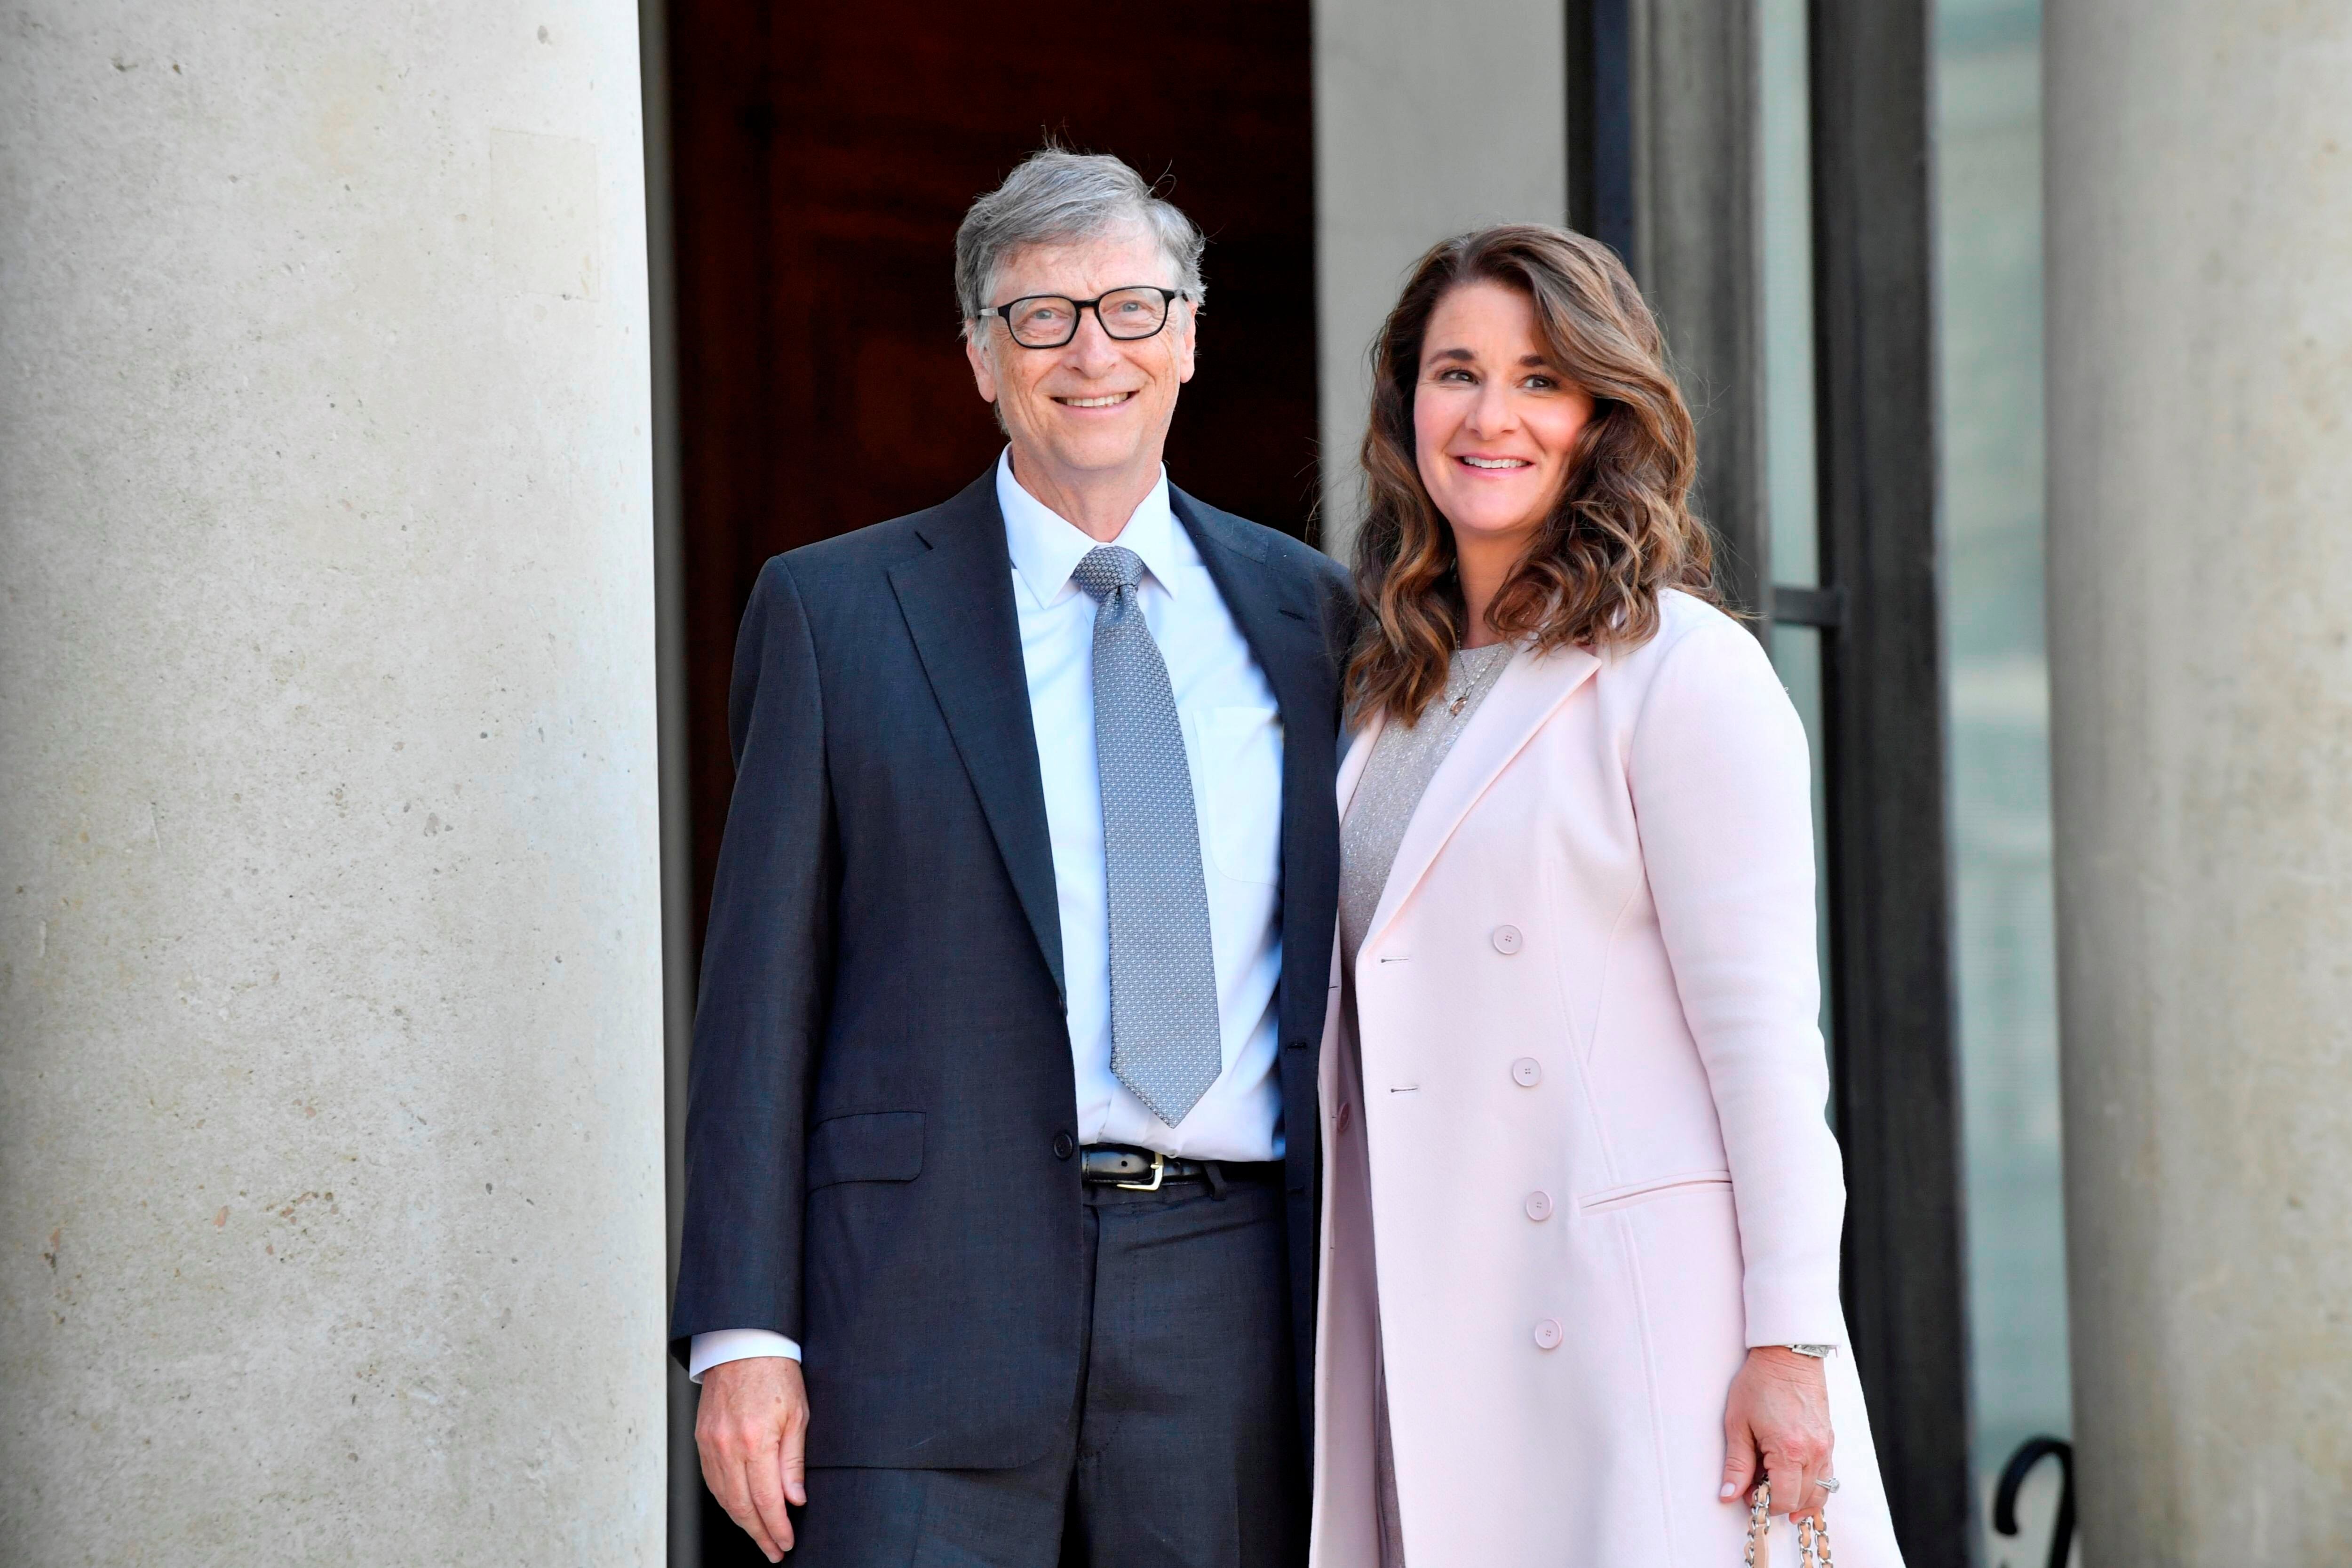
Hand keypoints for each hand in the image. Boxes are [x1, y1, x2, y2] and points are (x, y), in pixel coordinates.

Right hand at [697, 1356, 810, 1560]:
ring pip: (723, 1498)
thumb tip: (794, 1499)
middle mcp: (728, 1447)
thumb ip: (793, 1461)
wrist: (743, 1344)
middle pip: (741, 1506)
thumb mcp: (799, 1415)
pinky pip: (711, 1481)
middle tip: (773, 1550)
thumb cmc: (776, 1374)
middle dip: (759, 1534)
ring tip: (759, 1535)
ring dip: (741, 1522)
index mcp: (756, 1441)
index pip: (766, 1500)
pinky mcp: (701, 1440)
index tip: (785, 1543)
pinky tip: (738, 1508)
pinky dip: (725, 1500)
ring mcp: (710, 1444)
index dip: (776, 1527)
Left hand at [1721, 1346, 1833, 1526]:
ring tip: (1776, 1493)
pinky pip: (1827, 1476)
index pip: (1783, 1499)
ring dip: (1798, 1499)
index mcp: (1789, 1450)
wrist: (1787, 1356)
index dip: (1762, 1504)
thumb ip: (1736, 1464)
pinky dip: (1812, 1486)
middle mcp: (1813, 1453)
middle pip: (1801, 1500)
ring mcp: (1825, 1448)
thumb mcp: (1738, 1423)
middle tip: (1756, 1488)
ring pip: (1820, 1493)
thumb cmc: (1760, 1384)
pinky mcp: (1829, 1441)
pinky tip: (1794, 1483)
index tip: (1747, 1494)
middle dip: (1778, 1502)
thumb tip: (1729, 1495)